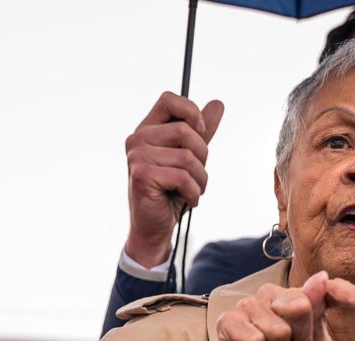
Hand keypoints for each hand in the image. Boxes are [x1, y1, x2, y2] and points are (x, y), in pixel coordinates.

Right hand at [124, 92, 224, 266]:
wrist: (155, 226)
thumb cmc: (171, 191)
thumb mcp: (190, 156)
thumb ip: (202, 131)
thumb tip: (217, 104)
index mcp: (148, 129)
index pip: (170, 99)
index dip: (192, 113)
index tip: (201, 134)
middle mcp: (138, 139)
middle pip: (186, 131)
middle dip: (202, 157)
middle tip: (193, 175)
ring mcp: (137, 157)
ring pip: (188, 157)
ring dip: (200, 179)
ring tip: (190, 190)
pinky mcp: (142, 176)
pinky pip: (183, 177)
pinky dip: (194, 192)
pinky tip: (186, 200)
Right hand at [215, 271, 354, 340]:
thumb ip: (319, 320)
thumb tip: (320, 278)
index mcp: (303, 300)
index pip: (329, 289)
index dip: (351, 294)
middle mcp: (276, 296)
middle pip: (301, 307)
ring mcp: (250, 304)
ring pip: (279, 328)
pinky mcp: (229, 320)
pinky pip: (256, 340)